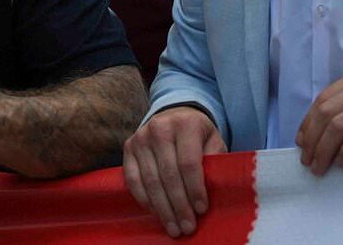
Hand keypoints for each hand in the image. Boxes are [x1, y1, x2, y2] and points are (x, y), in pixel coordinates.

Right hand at [123, 106, 226, 237]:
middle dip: (179, 205)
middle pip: (168, 174)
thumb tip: (212, 190)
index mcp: (185, 124)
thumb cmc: (198, 134)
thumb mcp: (213, 141)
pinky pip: (133, 179)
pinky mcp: (128, 147)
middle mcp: (159, 127)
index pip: (189, 162)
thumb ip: (214, 161)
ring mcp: (140, 137)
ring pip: (150, 180)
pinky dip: (144, 199)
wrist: (173, 114)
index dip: (195, 189)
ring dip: (162, 208)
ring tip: (173, 227)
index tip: (201, 210)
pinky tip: (156, 213)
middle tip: (187, 227)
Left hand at [295, 65, 342, 175]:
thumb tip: (317, 131)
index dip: (307, 123)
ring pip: (340, 126)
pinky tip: (342, 163)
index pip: (323, 99)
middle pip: (327, 113)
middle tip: (307, 160)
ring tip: (320, 166)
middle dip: (312, 140)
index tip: (301, 141)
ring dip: (325, 150)